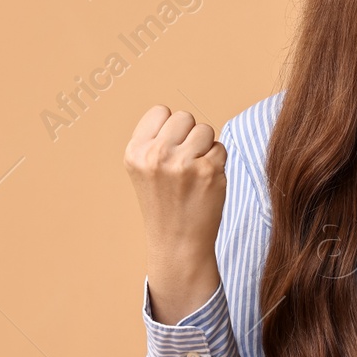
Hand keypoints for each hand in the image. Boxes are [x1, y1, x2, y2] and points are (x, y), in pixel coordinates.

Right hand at [125, 105, 226, 323]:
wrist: (177, 245)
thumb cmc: (164, 204)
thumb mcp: (144, 170)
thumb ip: (156, 140)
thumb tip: (181, 117)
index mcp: (135, 152)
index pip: (160, 111)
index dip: (170, 129)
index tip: (169, 151)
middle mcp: (155, 155)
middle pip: (184, 117)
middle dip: (189, 136)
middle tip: (184, 164)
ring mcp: (183, 163)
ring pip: (205, 130)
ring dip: (205, 148)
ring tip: (195, 173)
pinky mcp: (209, 172)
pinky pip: (221, 148)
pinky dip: (218, 163)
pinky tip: (207, 183)